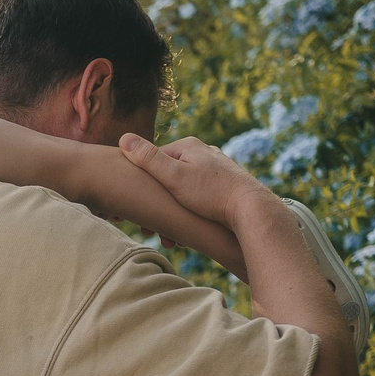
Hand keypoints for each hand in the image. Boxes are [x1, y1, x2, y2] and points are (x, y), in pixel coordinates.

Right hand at [120, 134, 274, 231]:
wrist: (250, 209)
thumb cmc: (211, 194)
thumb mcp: (173, 177)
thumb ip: (148, 159)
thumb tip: (124, 138)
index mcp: (188, 146)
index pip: (152, 161)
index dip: (141, 186)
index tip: (135, 210)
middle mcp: (203, 153)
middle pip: (167, 178)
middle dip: (157, 206)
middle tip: (151, 231)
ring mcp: (215, 167)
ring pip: (182, 190)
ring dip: (172, 213)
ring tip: (172, 238)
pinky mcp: (224, 183)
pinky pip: (197, 197)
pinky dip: (190, 212)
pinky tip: (189, 229)